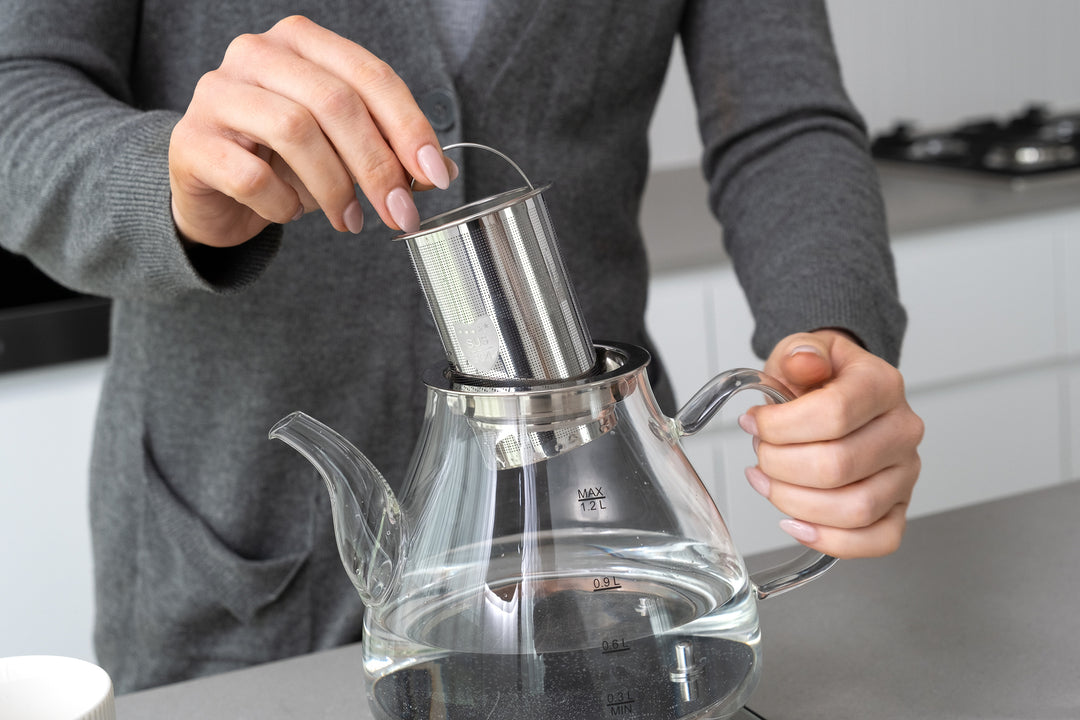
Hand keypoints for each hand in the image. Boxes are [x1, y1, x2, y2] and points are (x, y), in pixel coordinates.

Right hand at [168, 15, 456, 246]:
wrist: (212, 190)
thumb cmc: (283, 161)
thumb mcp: (342, 149)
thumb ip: (387, 149)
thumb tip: (439, 171)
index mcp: (302, 43)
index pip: (370, 75)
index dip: (409, 127)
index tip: (435, 176)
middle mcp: (256, 54)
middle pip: (336, 102)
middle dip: (377, 165)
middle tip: (399, 212)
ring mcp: (217, 93)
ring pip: (295, 131)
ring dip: (334, 187)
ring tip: (349, 220)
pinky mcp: (191, 141)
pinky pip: (252, 176)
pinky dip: (282, 204)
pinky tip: (289, 213)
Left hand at [739, 329, 923, 557]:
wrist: (839, 391)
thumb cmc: (819, 379)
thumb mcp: (802, 351)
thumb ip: (800, 353)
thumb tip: (803, 362)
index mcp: (882, 385)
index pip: (833, 414)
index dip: (780, 426)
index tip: (754, 423)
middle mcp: (902, 430)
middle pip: (837, 466)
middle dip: (779, 465)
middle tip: (759, 454)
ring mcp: (905, 472)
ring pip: (854, 509)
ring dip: (794, 502)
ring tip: (768, 482)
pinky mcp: (900, 505)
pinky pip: (879, 539)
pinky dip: (831, 540)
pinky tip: (796, 522)